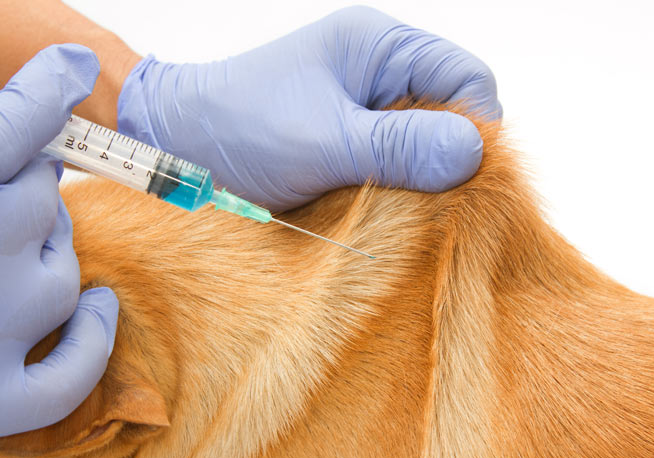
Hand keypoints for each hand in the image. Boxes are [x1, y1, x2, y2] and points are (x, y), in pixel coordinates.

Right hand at [0, 31, 118, 455]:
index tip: (71, 64)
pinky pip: (73, 373)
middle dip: (25, 183)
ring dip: (47, 251)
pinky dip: (93, 340)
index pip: (19, 124)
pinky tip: (95, 309)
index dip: (49, 87)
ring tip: (3, 250)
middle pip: (45, 197)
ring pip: (64, 272)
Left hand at [117, 6, 500, 210]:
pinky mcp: (351, 145)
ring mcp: (365, 111)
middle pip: (453, 115)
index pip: (467, 79)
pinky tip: (384, 215)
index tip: (464, 180)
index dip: (476, 129)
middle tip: (434, 205)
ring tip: (402, 213)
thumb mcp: (323, 139)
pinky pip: (397, 169)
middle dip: (450, 160)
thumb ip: (398, 146)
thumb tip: (477, 153)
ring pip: (427, 148)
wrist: (176, 149)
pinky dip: (398, 194)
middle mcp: (379, 73)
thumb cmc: (237, 128)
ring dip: (422, 183)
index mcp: (379, 46)